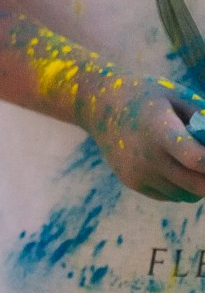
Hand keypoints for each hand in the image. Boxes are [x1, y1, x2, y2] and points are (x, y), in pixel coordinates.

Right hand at [78, 71, 204, 203]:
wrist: (100, 106)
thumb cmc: (148, 98)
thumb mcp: (178, 97)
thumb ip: (204, 120)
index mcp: (159, 129)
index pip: (197, 159)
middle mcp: (147, 156)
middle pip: (199, 186)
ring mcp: (138, 173)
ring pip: (188, 194)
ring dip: (197, 183)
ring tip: (189, 160)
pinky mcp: (133, 183)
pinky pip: (172, 195)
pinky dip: (181, 186)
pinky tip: (173, 164)